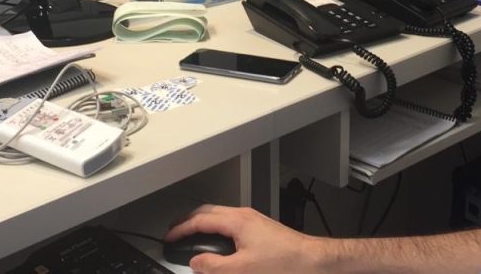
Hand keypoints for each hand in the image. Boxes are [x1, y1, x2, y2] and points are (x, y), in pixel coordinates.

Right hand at [165, 204, 325, 273]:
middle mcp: (244, 215)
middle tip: (176, 232)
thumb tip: (197, 263)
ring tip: (192, 237)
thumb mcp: (243, 269)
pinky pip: (230, 223)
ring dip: (203, 224)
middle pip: (208, 211)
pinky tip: (218, 244)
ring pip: (219, 216)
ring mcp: (253, 220)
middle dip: (188, 221)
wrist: (312, 260)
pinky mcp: (259, 228)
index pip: (200, 220)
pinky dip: (216, 229)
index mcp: (237, 221)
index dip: (181, 229)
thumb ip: (215, 267)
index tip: (169, 237)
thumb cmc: (285, 262)